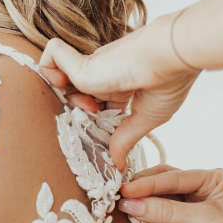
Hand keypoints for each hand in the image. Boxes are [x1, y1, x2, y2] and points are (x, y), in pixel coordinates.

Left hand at [39, 12, 200, 170]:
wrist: (173, 57)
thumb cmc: (170, 81)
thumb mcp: (148, 118)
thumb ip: (127, 139)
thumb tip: (118, 165)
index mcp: (122, 86)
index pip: (97, 103)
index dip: (95, 118)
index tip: (104, 130)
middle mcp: (105, 74)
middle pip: (75, 93)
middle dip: (77, 108)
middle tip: (93, 113)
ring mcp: (93, 66)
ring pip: (60, 77)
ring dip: (63, 93)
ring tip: (86, 104)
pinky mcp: (83, 62)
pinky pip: (51, 58)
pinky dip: (49, 70)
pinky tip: (65, 83)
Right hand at [118, 165, 222, 222]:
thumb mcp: (206, 221)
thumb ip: (167, 212)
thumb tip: (131, 204)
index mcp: (214, 178)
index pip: (174, 176)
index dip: (148, 183)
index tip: (125, 188)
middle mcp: (204, 190)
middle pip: (165, 183)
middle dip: (142, 188)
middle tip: (116, 194)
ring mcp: (195, 209)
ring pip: (161, 201)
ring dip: (142, 203)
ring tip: (118, 205)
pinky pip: (162, 218)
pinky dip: (148, 218)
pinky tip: (132, 217)